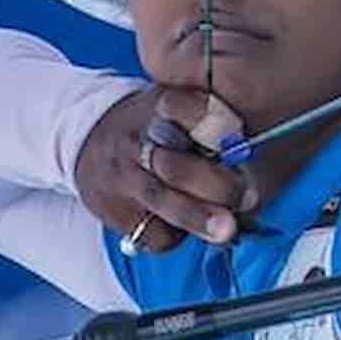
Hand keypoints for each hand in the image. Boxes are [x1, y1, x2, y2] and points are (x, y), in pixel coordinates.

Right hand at [74, 86, 254, 251]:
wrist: (90, 141)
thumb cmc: (155, 126)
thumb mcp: (177, 105)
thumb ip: (211, 122)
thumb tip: (250, 155)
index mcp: (161, 104)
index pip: (183, 107)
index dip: (212, 122)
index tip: (237, 134)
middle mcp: (137, 138)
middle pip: (175, 163)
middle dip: (215, 184)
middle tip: (246, 197)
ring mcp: (122, 174)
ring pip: (161, 199)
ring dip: (197, 217)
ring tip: (226, 230)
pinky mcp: (112, 208)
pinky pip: (149, 230)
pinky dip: (176, 235)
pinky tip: (188, 228)